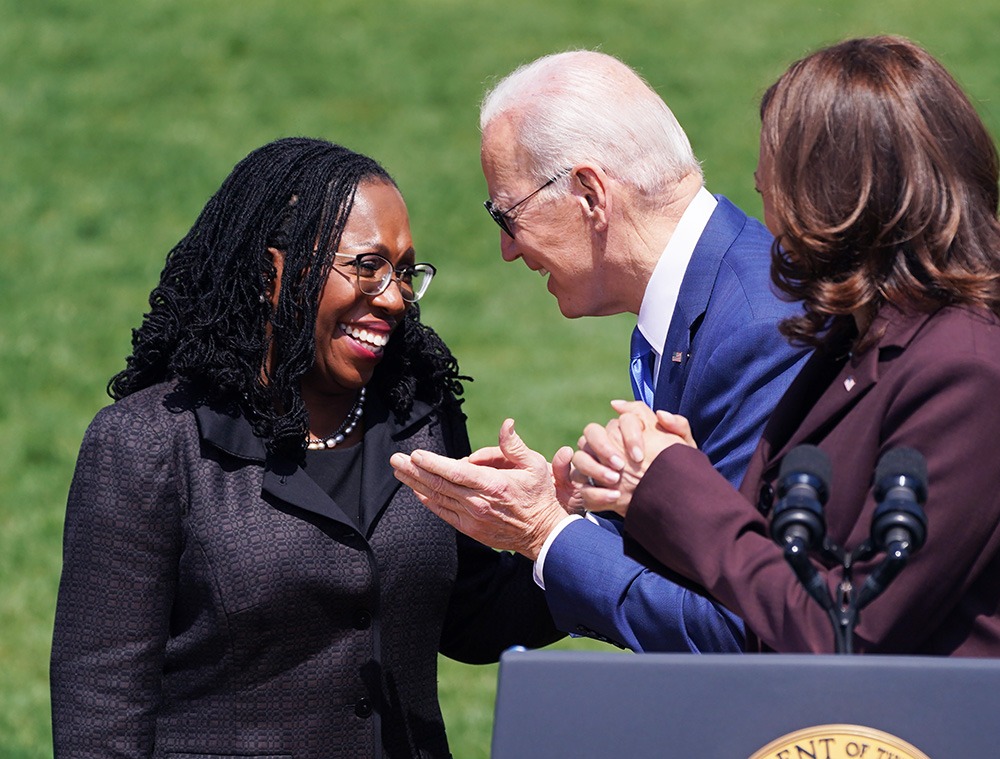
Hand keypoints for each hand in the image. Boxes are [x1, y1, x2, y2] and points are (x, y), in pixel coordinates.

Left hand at [390, 419, 569, 559]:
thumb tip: (506, 424)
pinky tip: (416, 491)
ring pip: (437, 498)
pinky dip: (427, 501)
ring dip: (415, 484)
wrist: (542, 534)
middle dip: (414, 471)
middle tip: (395, 459)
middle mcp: (478, 502)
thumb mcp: (534, 466)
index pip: (455, 472)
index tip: (415, 454)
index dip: (432, 463)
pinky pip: (443, 513)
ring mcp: (472, 518)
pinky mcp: (470, 529)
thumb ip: (514, 446)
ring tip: (398, 472)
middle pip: (439, 484)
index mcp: (493, 484)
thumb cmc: (539, 496)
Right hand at [571, 403, 695, 515]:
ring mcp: (597, 466)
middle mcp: (609, 444)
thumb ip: (679, 426)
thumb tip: (660, 413)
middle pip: (591, 432)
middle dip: (603, 447)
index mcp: (629, 431)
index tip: (639, 456)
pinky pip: (583, 488)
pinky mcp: (594, 490)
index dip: (627, 435)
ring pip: (580, 458)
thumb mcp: (684, 450)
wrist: (673, 500)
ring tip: (615, 481)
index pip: (621, 420)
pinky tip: (614, 498)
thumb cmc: (677, 470)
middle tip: (620, 465)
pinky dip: (596, 493)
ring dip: (594, 468)